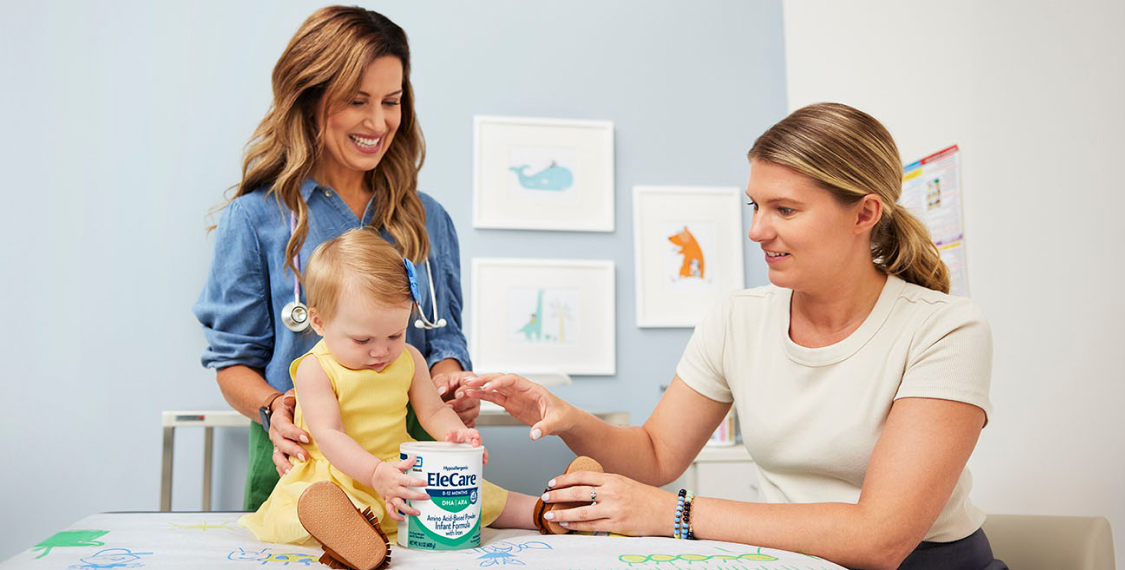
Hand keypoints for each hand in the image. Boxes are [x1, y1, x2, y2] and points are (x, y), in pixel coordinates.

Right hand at [268, 390, 309, 475]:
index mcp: (279, 420)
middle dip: (293, 451)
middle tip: (306, 457)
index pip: (284, 427)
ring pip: (277, 457)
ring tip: (294, 471)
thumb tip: (288, 400)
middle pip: (280, 444)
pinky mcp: (280, 453)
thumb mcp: (292, 397)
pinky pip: (279, 465)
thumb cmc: (293, 405)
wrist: (283, 412)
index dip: (294, 433)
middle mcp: (275, 434)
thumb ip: (291, 397)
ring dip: (285, 465)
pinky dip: (283, 472)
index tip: (307, 438)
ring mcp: (277, 445)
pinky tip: (291, 478)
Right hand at [370, 456, 428, 522]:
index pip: (409, 481)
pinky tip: (403, 519)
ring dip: (409, 510)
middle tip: (427, 497)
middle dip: (417, 497)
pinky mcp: (387, 501)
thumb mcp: (396, 465)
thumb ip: (406, 463)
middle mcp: (394, 489)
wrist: (373, 475)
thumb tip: (415, 458)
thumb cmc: (386, 470)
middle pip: (407, 494)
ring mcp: (391, 496)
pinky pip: (390, 511)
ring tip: (418, 513)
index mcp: (397, 479)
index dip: (417, 482)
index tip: (425, 483)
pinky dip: (396, 516)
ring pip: (400, 505)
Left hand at [432, 370, 481, 427]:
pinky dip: (462, 424)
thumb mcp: (440, 379)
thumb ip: (441, 383)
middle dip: (461, 405)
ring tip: (448, 415)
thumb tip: (442, 391)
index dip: (465, 392)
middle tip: (448, 406)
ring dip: (460, 416)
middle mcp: (475, 393)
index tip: (456, 395)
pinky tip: (452, 422)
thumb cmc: (443, 383)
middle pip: (474, 401)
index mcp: (469, 380)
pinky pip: (470, 423)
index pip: (473, 386)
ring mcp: (474, 406)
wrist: (443, 391)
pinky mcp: (471, 416)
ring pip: (473, 413)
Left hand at [444, 428, 487, 464]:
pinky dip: (482, 458)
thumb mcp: (452, 433)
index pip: (473, 432)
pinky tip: (483, 462)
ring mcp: (475, 445)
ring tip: (483, 459)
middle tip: (476, 446)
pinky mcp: (475, 450)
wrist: (458, 437)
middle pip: (478, 440)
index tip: (476, 436)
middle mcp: (474, 438)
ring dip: (483, 453)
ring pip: (482, 448)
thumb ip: (449, 435)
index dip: (475, 434)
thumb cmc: (456, 435)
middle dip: (478, 443)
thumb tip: (447, 437)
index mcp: (468, 433)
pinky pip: (481, 453)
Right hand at [463, 373, 574, 440]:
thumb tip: (534, 435)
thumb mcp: (556, 422)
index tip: (488, 388)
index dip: (499, 382)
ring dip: (480, 387)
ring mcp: (516, 397)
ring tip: (466, 388)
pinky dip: (483, 397)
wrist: (564, 421)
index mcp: (533, 388)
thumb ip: (544, 428)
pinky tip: (472, 396)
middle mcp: (522, 390)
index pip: (513, 380)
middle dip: (485, 380)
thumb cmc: (563, 416)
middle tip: (470, 382)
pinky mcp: (512, 405)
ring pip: (495, 388)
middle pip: (500, 380)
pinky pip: (495, 398)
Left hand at [539, 470, 677, 536]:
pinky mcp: (617, 524)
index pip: (582, 476)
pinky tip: (566, 523)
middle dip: (557, 494)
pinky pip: (591, 525)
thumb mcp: (625, 483)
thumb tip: (585, 489)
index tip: (552, 482)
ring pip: (581, 510)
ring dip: (562, 512)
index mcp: (613, 478)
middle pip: (577, 492)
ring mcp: (614, 508)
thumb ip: (606, 485)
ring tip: (549, 513)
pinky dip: (576, 524)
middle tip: (545, 496)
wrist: (667, 510)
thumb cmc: (646, 497)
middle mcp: (612, 492)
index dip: (564, 478)